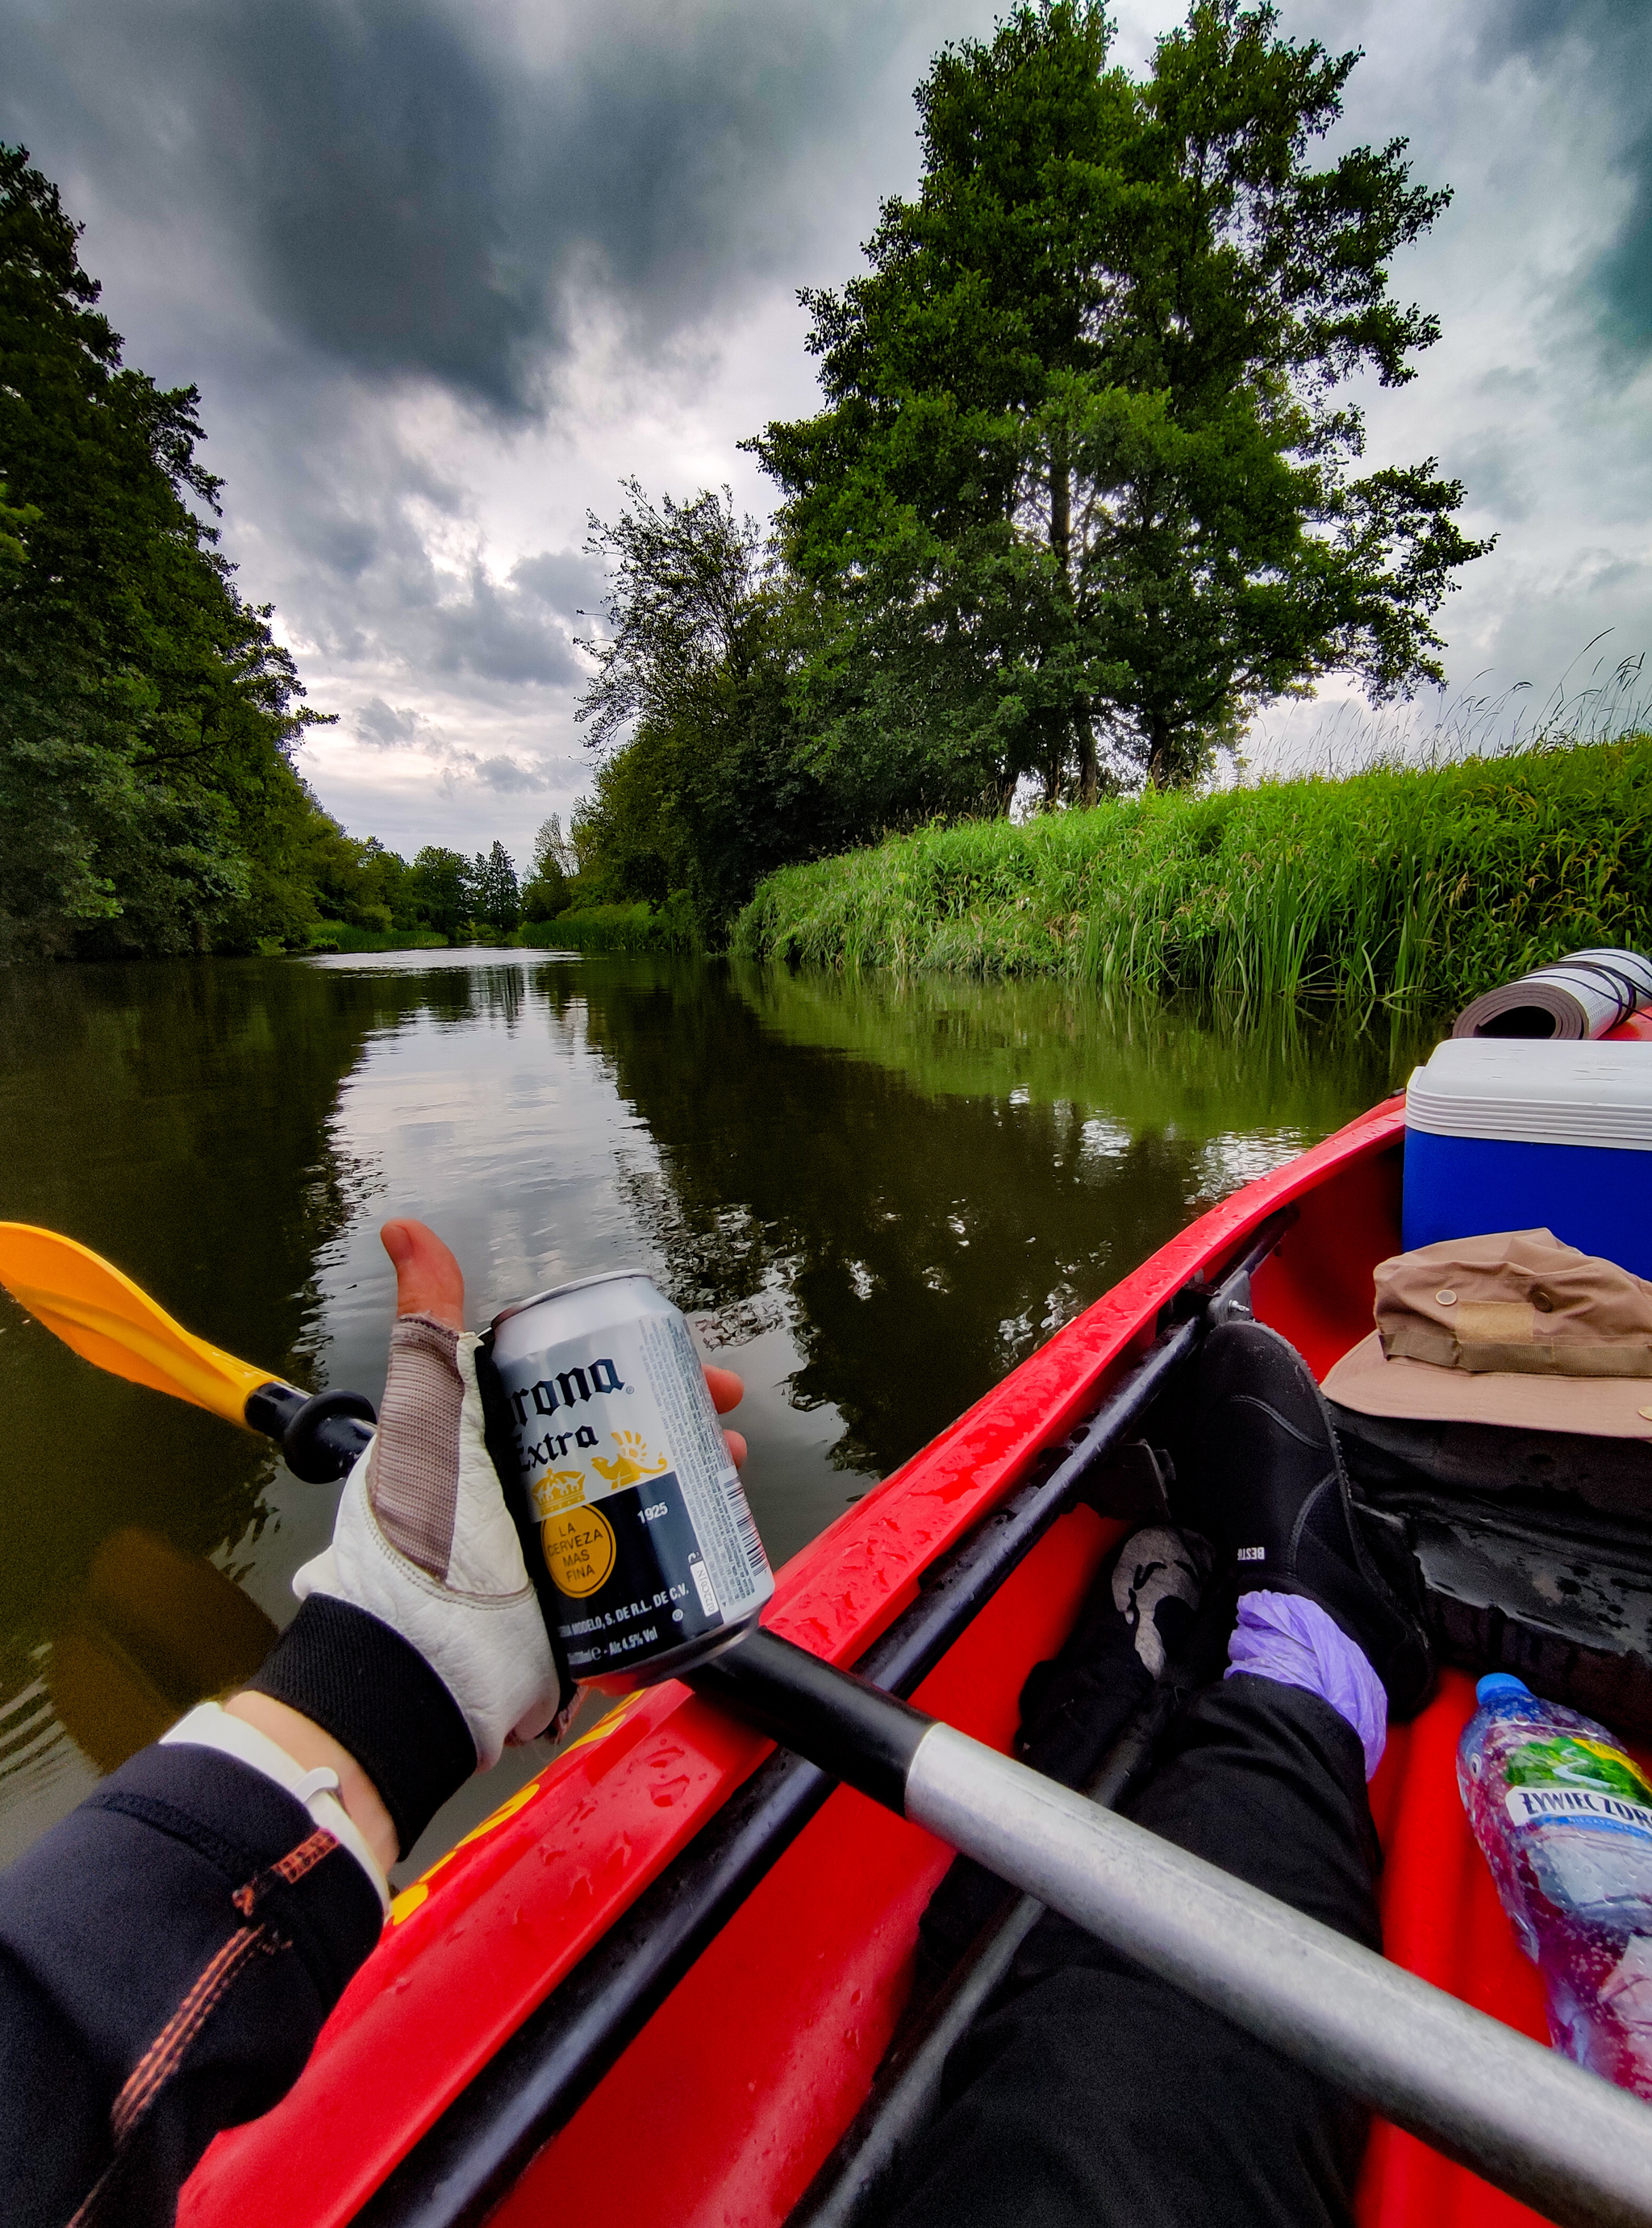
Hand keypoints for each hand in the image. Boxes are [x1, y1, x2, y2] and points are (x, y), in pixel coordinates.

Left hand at [238, 1224, 745, 1862]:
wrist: (428, 1657)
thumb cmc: (422, 1526)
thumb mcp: (429, 1406)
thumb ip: (426, 1321)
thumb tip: (402, 1224)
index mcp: (504, 1436)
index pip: (592, 1383)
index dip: (650, 1367)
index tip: (697, 1366)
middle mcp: (537, 1487)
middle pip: (634, 1439)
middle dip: (691, 1426)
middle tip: (731, 1427)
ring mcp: (568, 1548)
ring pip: (653, 1500)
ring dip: (704, 1481)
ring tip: (734, 1474)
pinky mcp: (591, 1604)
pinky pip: (656, 1572)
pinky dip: (697, 1553)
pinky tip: (726, 1537)